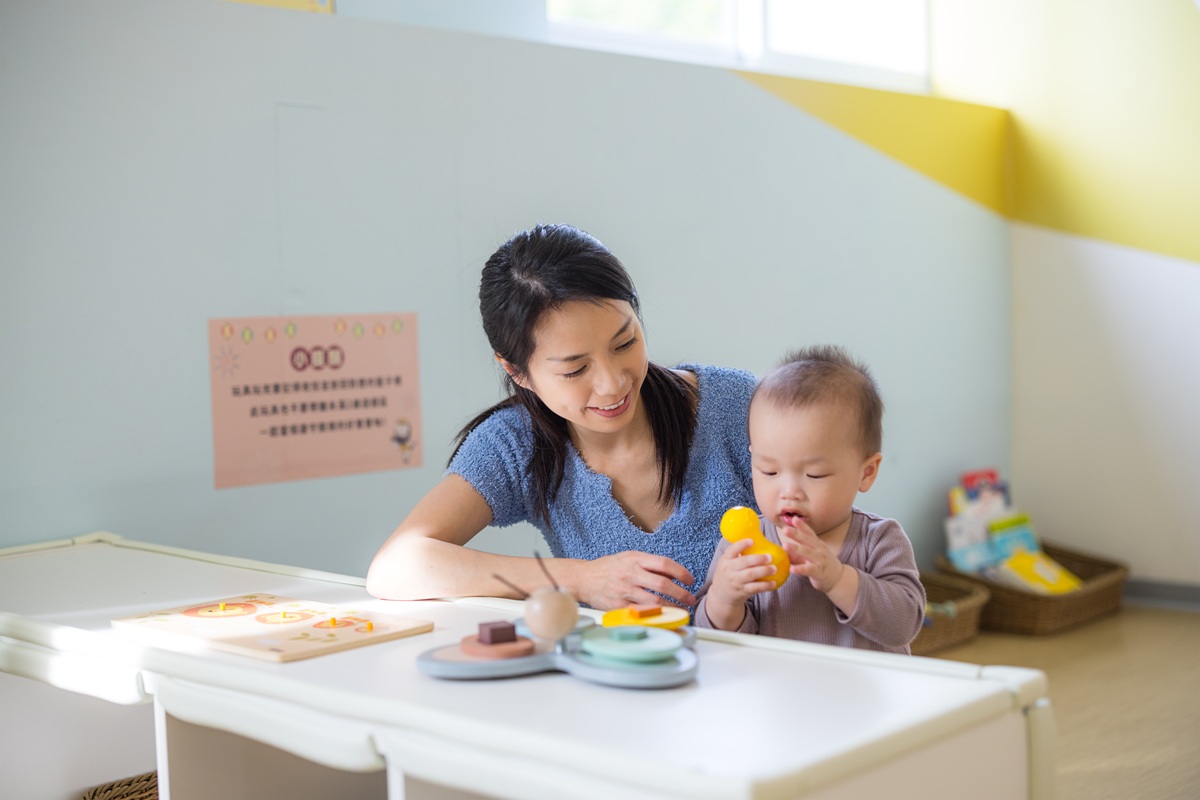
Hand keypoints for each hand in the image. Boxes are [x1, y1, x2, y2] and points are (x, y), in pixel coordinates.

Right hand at [573, 551, 695, 610]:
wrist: (583, 578)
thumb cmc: (608, 568)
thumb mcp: (629, 557)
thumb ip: (650, 564)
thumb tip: (673, 573)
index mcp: (635, 559)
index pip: (664, 563)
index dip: (681, 572)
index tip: (690, 580)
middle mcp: (631, 574)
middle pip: (663, 584)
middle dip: (681, 594)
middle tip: (690, 599)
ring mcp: (625, 591)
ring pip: (654, 602)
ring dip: (672, 608)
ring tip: (680, 610)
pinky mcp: (619, 606)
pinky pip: (641, 613)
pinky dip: (654, 616)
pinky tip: (662, 617)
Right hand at [710, 538, 779, 604]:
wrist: (721, 595)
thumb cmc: (728, 574)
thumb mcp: (727, 563)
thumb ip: (738, 554)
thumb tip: (758, 539)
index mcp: (725, 559)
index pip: (732, 550)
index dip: (741, 545)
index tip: (752, 541)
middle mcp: (729, 570)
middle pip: (744, 562)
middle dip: (758, 559)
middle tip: (770, 557)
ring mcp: (735, 581)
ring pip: (750, 575)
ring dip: (764, 571)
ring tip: (774, 568)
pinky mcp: (742, 591)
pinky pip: (755, 588)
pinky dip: (765, 585)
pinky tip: (773, 583)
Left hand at [779, 517, 845, 593]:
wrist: (838, 578)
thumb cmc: (821, 564)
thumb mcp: (812, 554)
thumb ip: (797, 550)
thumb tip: (781, 547)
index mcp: (817, 544)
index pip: (809, 533)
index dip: (802, 526)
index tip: (794, 519)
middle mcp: (820, 550)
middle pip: (807, 540)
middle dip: (796, 534)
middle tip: (785, 529)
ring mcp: (820, 560)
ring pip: (808, 553)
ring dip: (796, 549)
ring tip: (785, 545)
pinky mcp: (819, 572)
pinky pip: (809, 570)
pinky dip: (800, 569)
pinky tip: (792, 569)